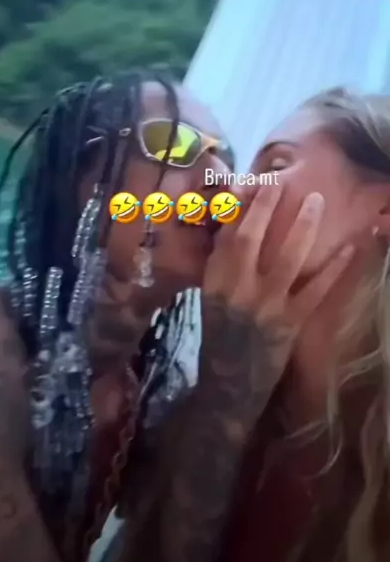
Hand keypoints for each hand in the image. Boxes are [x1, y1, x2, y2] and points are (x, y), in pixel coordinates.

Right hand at [199, 183, 353, 403]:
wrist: (231, 379)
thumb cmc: (220, 332)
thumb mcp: (211, 294)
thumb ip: (223, 262)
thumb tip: (238, 224)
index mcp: (214, 280)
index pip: (226, 234)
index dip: (240, 206)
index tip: (254, 182)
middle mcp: (237, 289)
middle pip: (251, 238)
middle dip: (266, 207)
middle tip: (281, 181)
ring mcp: (266, 306)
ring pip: (287, 258)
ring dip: (303, 227)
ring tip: (316, 202)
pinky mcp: (290, 322)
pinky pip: (316, 290)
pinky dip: (334, 269)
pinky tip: (349, 248)